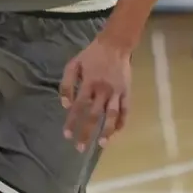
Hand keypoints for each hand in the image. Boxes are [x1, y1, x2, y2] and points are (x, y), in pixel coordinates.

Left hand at [60, 36, 131, 151]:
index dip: (72, 122)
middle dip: (87, 133)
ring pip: (112, 115)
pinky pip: (126, 110)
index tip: (67, 136)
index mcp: (88, 83)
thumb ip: (66, 85)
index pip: (78, 107)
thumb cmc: (91, 55)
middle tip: (80, 149)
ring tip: (102, 144)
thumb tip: (66, 106)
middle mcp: (102, 90)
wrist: (115, 44)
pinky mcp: (127, 91)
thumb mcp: (73, 64)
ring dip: (107, 131)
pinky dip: (122, 122)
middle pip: (94, 116)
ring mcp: (117, 92)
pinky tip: (116, 132)